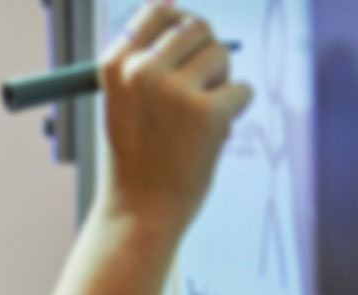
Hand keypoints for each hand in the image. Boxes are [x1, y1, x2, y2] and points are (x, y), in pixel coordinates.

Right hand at [97, 3, 253, 238]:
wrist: (138, 212)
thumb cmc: (134, 159)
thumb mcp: (124, 103)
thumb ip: (147, 64)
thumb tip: (183, 16)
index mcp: (115, 65)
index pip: (158, 11)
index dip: (179, 21)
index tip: (186, 43)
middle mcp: (141, 70)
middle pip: (198, 27)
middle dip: (208, 52)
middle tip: (201, 87)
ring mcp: (175, 91)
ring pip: (223, 56)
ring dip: (221, 82)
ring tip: (199, 117)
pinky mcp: (209, 112)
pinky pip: (242, 90)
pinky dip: (236, 111)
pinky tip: (211, 136)